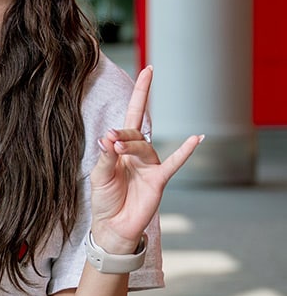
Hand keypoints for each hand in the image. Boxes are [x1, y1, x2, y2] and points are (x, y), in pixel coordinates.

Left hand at [88, 66, 201, 251]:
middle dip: (122, 136)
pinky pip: (174, 163)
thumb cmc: (105, 198)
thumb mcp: (99, 174)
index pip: (133, 114)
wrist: (112, 226)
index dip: (140, 93)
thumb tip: (108, 136)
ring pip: (144, 147)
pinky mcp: (158, 180)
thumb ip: (106, 156)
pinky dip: (185, 152)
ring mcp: (150, 166)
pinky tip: (196, 139)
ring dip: (131, 146)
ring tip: (117, 149)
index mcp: (123, 147)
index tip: (148, 69)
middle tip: (110, 141)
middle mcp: (139, 153)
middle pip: (134, 133)